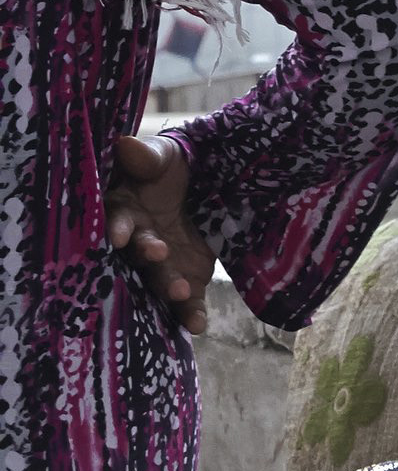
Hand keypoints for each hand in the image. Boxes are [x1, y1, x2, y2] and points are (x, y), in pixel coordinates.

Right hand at [107, 134, 214, 336]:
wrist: (205, 184)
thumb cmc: (172, 167)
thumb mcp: (164, 156)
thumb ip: (148, 156)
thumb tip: (125, 143)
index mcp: (126, 210)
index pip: (118, 218)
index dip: (119, 226)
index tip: (121, 235)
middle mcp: (138, 240)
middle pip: (138, 254)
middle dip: (148, 257)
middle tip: (158, 255)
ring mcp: (161, 262)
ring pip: (159, 279)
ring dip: (168, 289)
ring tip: (181, 294)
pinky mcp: (186, 276)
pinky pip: (187, 300)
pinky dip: (191, 314)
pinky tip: (197, 327)